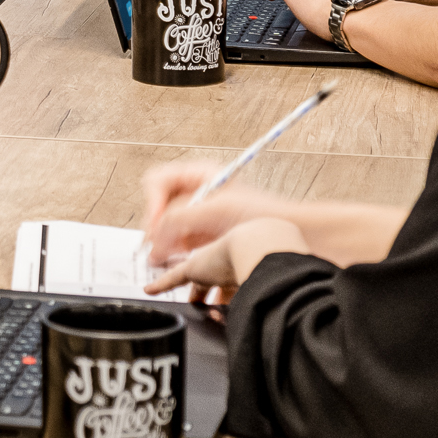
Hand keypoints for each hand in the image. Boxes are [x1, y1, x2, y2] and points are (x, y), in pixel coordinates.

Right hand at [137, 155, 258, 286]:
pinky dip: (174, 253)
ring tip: (164, 260)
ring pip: (166, 228)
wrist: (284, 236)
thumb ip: (180, 219)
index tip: (156, 227)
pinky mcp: (203, 235)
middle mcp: (195, 191)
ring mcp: (199, 214)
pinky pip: (178, 243)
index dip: (153, 203)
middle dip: (156, 228)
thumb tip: (153, 235)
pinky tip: (178, 263)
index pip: (158, 182)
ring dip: (163, 243)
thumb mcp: (216, 210)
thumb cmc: (262, 214)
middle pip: (160, 207)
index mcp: (198, 174)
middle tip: (155, 249)